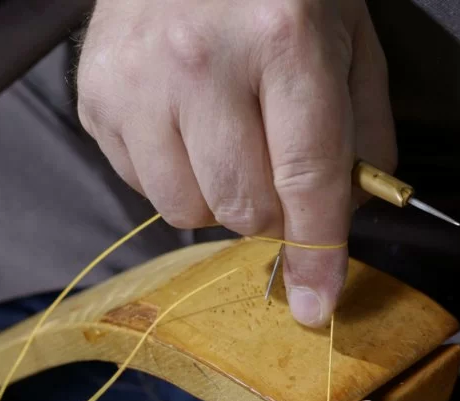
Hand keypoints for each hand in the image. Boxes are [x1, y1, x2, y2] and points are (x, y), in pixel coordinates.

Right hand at [77, 0, 395, 325]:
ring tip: (224, 140)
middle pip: (242, 210)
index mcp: (282, 39)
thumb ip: (363, 132)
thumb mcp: (348, 37)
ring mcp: (137, 79)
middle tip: (273, 172)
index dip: (317, 252)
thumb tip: (350, 220)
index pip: (306, 179)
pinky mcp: (96, 95)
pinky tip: (182, 123)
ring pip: (186, 211)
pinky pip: (143, 186)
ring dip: (217, 198)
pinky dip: (173, 174)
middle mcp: (200, 60)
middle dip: (269, 215)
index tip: (318, 304)